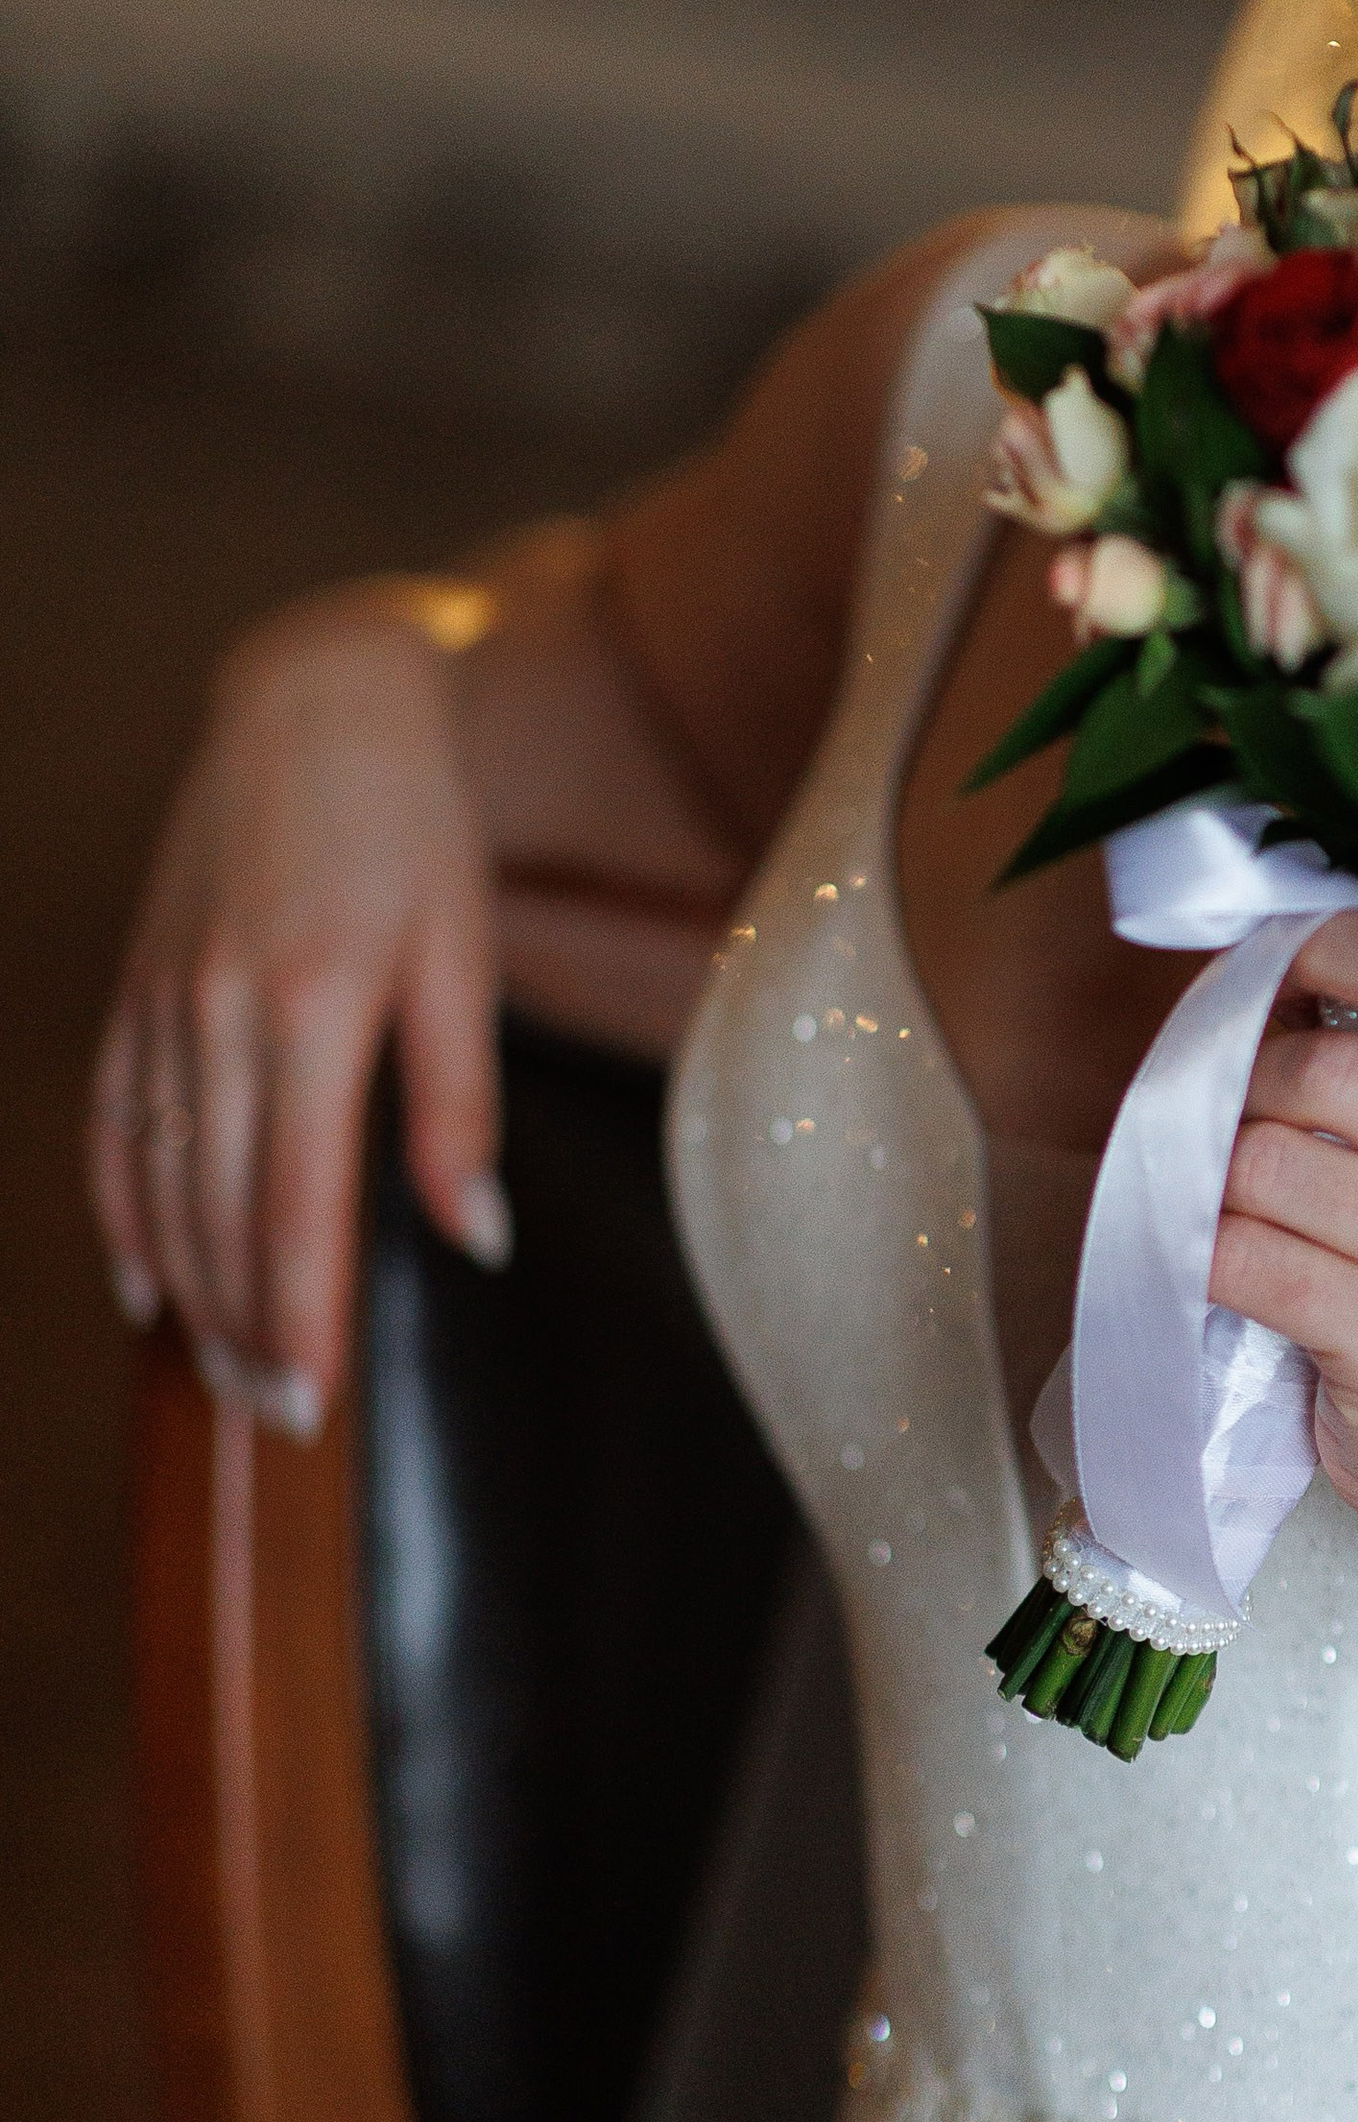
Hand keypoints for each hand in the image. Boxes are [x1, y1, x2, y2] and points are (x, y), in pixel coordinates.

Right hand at [88, 601, 505, 1432]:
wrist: (314, 705)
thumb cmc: (413, 832)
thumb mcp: (463, 956)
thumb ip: (462, 1104)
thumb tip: (479, 1239)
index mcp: (313, 1005)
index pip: (295, 1205)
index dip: (300, 1314)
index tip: (315, 1404)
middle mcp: (219, 1009)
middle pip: (217, 1213)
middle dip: (246, 1328)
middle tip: (282, 1415)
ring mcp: (164, 998)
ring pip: (161, 1181)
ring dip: (190, 1290)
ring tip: (229, 1371)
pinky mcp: (137, 986)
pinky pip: (115, 1124)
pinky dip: (124, 1212)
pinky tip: (146, 1282)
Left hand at [1209, 910, 1357, 1606]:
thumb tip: (1278, 955)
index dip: (1340, 946)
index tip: (1284, 964)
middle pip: (1326, 1069)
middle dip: (1249, 1079)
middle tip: (1245, 1105)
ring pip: (1268, 1163)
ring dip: (1220, 1176)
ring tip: (1246, 1195)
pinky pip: (1246, 1258)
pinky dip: (1204, 1250)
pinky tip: (1230, 1257)